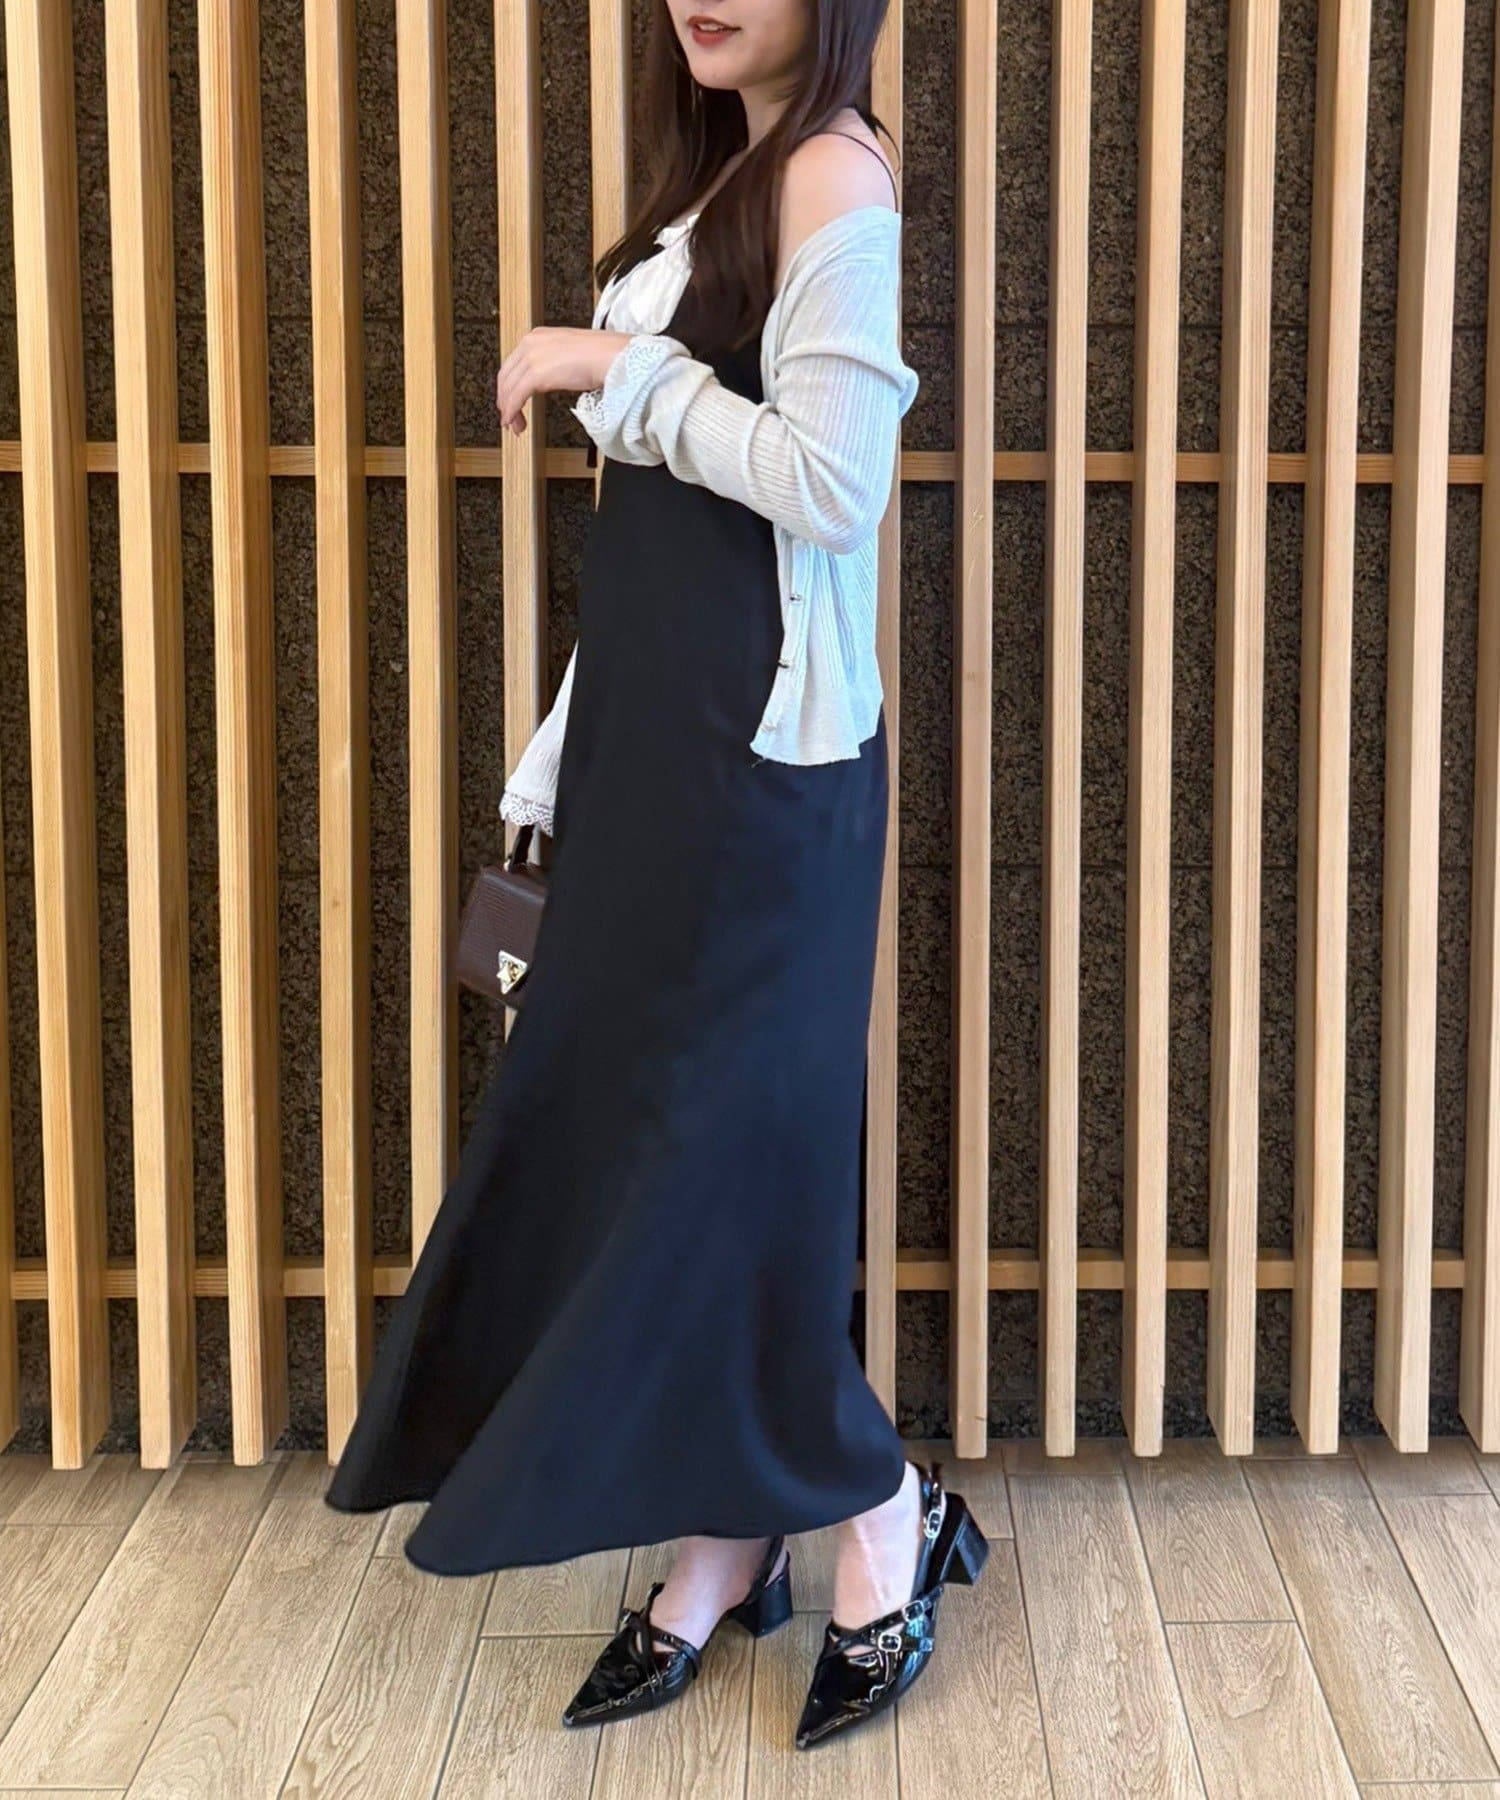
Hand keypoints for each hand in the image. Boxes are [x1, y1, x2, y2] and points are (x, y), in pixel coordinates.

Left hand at [495, 328, 634, 435]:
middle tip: (509, 416)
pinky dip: (511, 412)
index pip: (513, 363)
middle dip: (505, 399)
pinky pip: (515, 397)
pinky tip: (513, 422)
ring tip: (514, 425)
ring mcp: (532, 357)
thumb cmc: (603, 356)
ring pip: (508, 388)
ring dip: (508, 410)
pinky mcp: (536, 374)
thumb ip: (557, 364)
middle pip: (506, 376)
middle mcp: (531, 343)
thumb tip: (555, 378)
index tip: (511, 399)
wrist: (613, 357)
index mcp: (538, 336)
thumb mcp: (571, 355)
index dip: (508, 385)